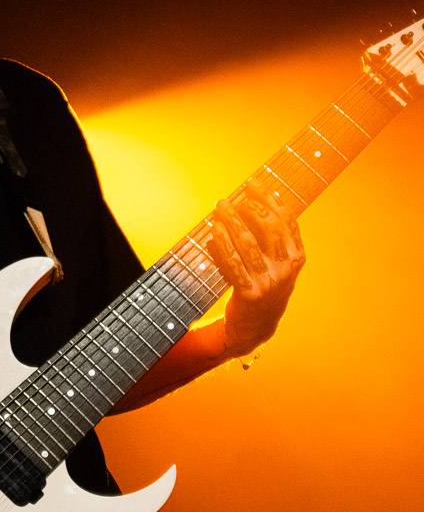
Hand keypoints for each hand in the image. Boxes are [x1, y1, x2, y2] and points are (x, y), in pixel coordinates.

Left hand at [208, 179, 305, 357]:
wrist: (255, 327)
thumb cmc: (263, 287)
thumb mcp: (277, 264)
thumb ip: (272, 239)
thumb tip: (253, 202)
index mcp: (296, 258)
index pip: (286, 221)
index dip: (269, 199)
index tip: (253, 184)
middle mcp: (286, 269)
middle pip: (268, 228)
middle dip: (248, 207)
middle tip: (230, 198)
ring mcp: (268, 282)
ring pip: (248, 243)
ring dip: (231, 221)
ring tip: (219, 207)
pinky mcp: (248, 293)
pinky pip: (232, 263)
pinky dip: (222, 244)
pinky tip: (214, 230)